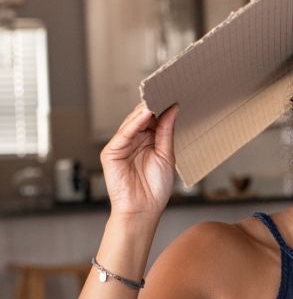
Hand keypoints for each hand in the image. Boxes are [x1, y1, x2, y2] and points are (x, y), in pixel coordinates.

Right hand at [100, 102, 178, 216]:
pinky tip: (145, 113)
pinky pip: (124, 134)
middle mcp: (134, 141)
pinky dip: (134, 122)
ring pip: (132, 122)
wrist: (143, 210)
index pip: (153, 119)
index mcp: (148, 141)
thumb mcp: (166, 155)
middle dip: (153, 104)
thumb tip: (172, 109)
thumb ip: (166, 132)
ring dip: (144, 109)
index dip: (162, 107)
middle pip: (142, 117)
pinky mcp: (111, 152)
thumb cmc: (155, 188)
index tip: (174, 94)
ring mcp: (121, 145)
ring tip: (157, 96)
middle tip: (166, 89)